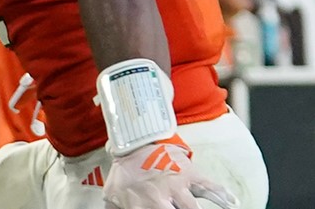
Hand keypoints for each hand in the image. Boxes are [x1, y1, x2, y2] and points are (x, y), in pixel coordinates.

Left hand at [103, 135, 237, 208]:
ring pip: (192, 207)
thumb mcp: (113, 195)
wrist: (135, 143)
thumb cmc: (126, 174)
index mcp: (140, 204)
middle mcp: (160, 196)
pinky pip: (209, 186)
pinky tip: (232, 203)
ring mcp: (176, 184)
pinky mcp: (190, 173)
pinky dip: (223, 195)